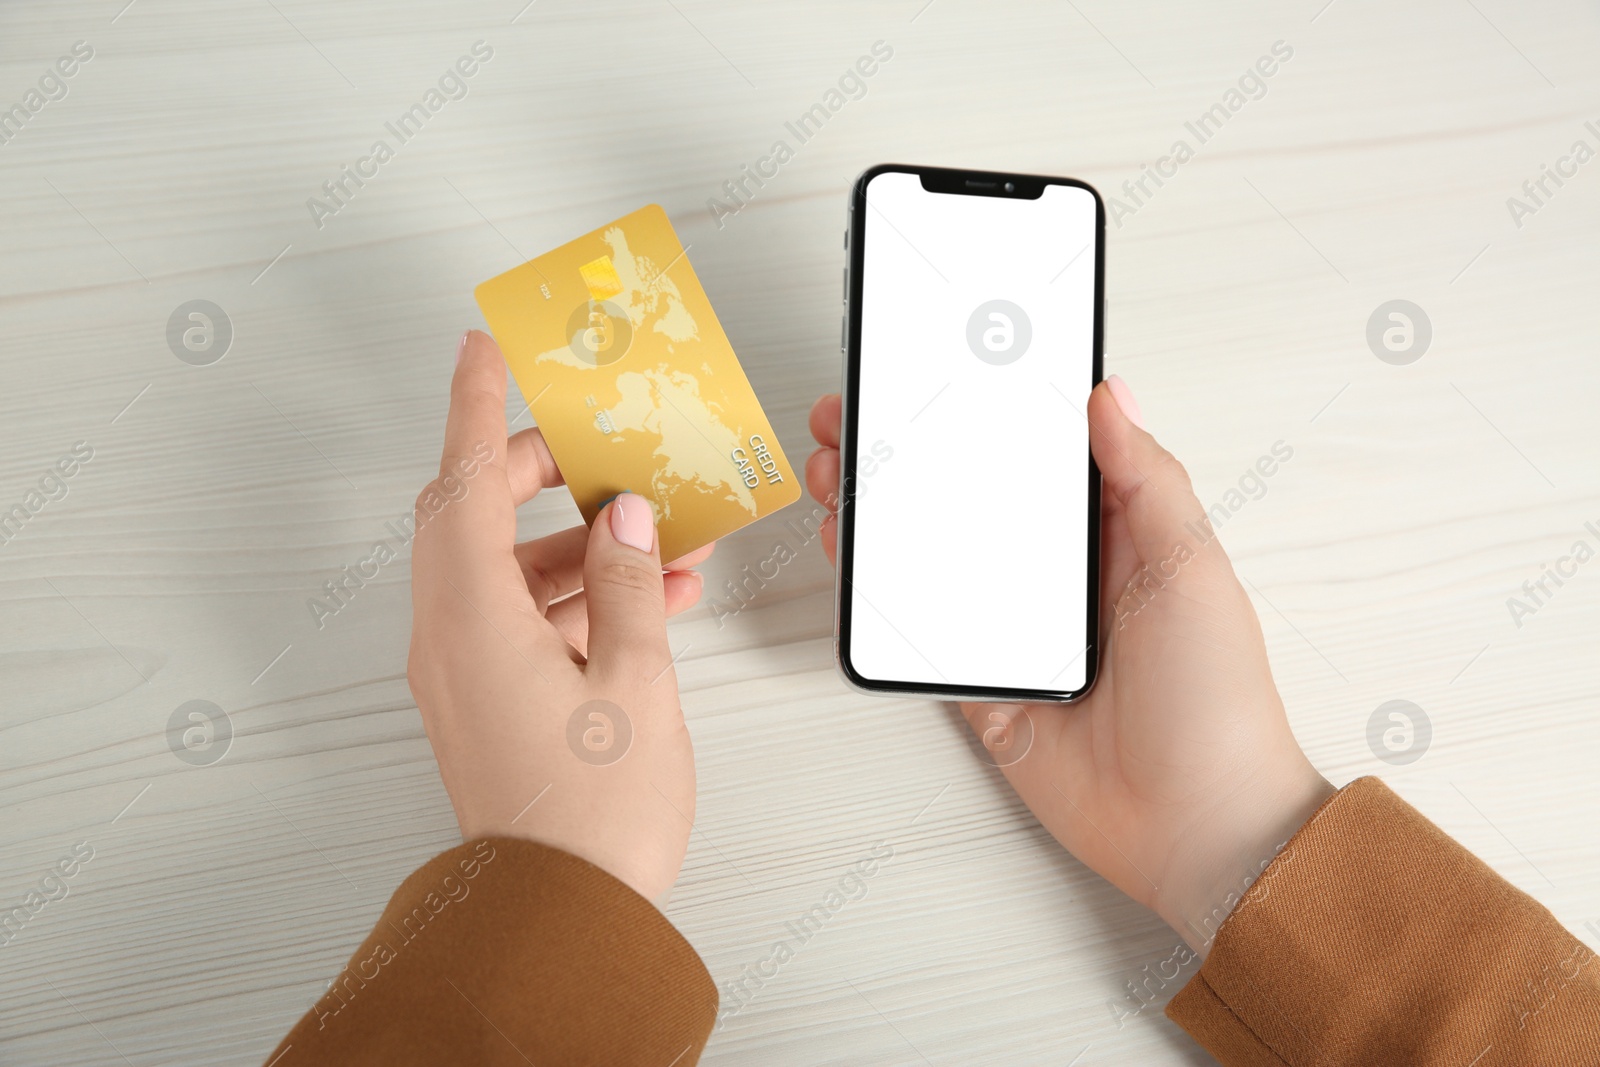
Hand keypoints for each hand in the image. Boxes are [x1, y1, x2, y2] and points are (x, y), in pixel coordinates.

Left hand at [406, 330, 711, 901]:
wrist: (562, 916)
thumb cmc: (594, 811)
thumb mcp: (635, 678)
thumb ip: (630, 581)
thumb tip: (623, 517)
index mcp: (472, 617)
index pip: (462, 481)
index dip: (475, 408)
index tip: (481, 351)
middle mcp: (451, 638)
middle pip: (476, 519)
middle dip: (539, 478)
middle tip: (595, 452)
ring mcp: (466, 675)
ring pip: (510, 573)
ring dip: (581, 548)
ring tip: (662, 538)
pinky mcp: (489, 705)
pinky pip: (527, 623)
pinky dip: (581, 600)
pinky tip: (655, 600)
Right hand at [806, 378, 1332, 951]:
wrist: (1191, 827)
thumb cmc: (1215, 700)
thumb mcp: (1192, 569)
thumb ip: (1146, 479)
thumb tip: (1110, 392)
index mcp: (1113, 534)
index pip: (1034, 453)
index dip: (981, 409)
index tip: (932, 368)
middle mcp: (1056, 575)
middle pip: (966, 495)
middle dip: (905, 452)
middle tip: (853, 416)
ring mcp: (1012, 628)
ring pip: (929, 554)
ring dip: (879, 512)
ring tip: (834, 471)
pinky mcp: (980, 682)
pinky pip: (916, 630)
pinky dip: (875, 595)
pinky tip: (849, 553)